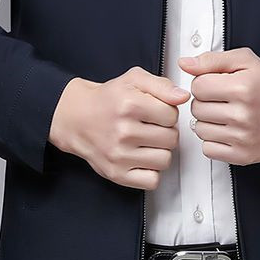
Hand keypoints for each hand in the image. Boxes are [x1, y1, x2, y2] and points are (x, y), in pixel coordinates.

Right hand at [48, 67, 190, 189]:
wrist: (76, 117)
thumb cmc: (107, 99)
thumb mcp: (134, 79)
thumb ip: (162, 85)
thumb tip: (182, 97)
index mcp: (130, 105)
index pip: (172, 115)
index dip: (167, 112)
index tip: (156, 112)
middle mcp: (124, 131)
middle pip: (171, 139)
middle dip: (165, 131)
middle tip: (151, 126)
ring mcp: (119, 155)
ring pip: (165, 160)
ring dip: (160, 151)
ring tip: (146, 142)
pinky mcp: (117, 174)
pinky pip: (152, 180)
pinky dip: (151, 171)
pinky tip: (142, 157)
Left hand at [178, 47, 259, 165]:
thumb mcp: (244, 61)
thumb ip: (211, 60)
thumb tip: (185, 64)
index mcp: (242, 88)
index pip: (197, 86)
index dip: (204, 83)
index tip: (217, 85)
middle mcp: (243, 114)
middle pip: (196, 108)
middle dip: (205, 102)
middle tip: (222, 100)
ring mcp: (243, 137)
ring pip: (199, 129)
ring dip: (208, 122)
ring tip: (226, 115)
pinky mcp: (242, 155)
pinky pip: (208, 149)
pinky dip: (213, 141)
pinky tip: (227, 131)